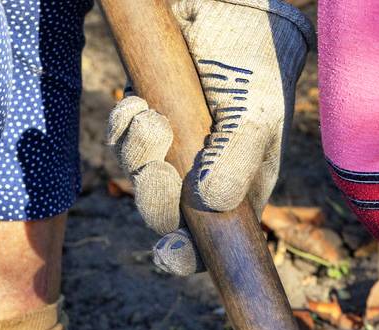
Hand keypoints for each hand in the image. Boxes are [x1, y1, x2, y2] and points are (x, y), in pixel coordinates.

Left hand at [105, 0, 312, 274]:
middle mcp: (206, 172)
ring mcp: (175, 144)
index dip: (189, 256)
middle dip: (154, 198)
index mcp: (241, 184)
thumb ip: (237, 160)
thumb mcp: (256, 112)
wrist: (221, 3)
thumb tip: (209, 206)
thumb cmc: (251, 57)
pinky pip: (121, 139)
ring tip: (150, 116)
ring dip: (136, 154)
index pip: (213, 240)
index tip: (167, 253)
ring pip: (139, 177)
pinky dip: (122, 126)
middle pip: (167, 216)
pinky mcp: (148, 113)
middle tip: (156, 169)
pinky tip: (138, 102)